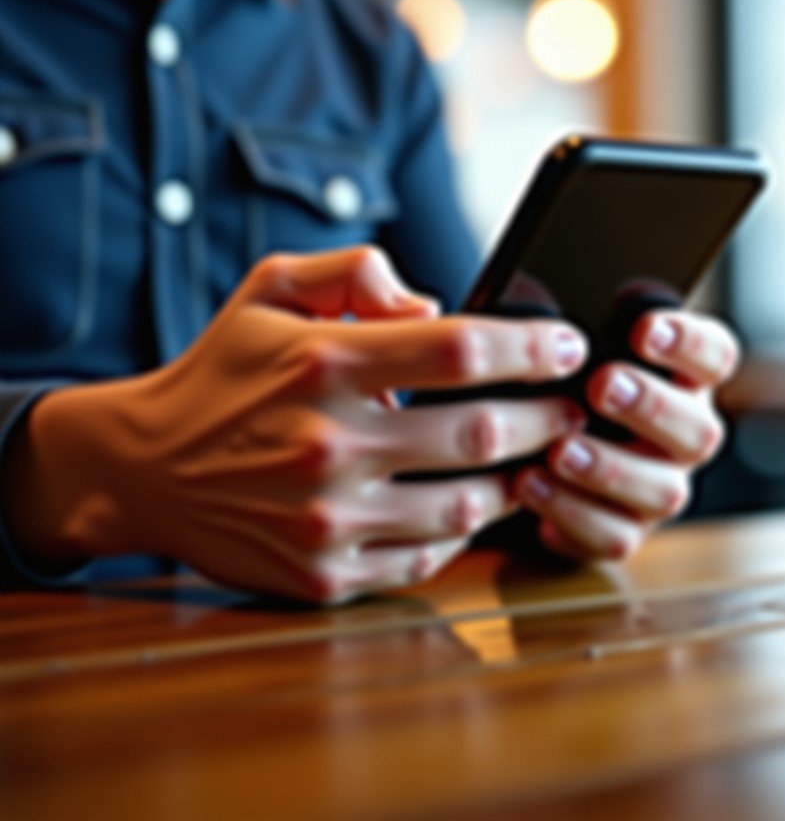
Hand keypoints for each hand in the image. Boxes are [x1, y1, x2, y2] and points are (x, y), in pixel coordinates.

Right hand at [5, 247, 587, 601]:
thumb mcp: (270, 289)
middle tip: (576, 409)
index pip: (460, 348)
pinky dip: (464, 532)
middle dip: (547, 418)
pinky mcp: (323, 574)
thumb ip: (355, 271)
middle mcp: (327, 443)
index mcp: (323, 362)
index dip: (531, 347)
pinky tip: (476, 505)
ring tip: (542, 459)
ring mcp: (326, 518)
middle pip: (479, 432)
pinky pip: (426, 557)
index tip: (568, 346)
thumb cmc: (223, 371)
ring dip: (521, 481)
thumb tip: (435, 304)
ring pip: (466, 505)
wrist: (147, 467)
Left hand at [515, 309, 737, 559]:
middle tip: (603, 385)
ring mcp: (658, 489)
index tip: (644, 328)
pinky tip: (529, 483)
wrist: (518, 446)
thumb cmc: (552, 378)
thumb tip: (569, 298)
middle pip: (699, 431)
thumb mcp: (559, 339)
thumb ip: (575, 315)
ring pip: (662, 492)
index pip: (714, 356)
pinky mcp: (622, 532)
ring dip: (609, 469)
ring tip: (560, 449)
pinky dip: (570, 511)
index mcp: (682, 378)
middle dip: (651, 407)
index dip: (689, 342)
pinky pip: (612, 536)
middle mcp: (683, 436)